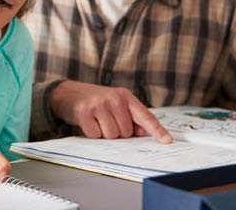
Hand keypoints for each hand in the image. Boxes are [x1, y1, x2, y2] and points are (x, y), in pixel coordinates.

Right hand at [49, 80, 171, 142]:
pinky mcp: (85, 112)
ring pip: (112, 135)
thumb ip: (131, 117)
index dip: (157, 130)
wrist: (69, 93)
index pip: (145, 116)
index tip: (167, 141)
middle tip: (106, 121)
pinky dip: (91, 133)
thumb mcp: (115, 104)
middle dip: (117, 132)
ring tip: (97, 121)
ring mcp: (99, 104)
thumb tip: (141, 133)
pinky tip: (88, 122)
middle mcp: (114, 98)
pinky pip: (96, 135)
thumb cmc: (95, 101)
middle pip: (126, 131)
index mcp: (126, 97)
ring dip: (104, 134)